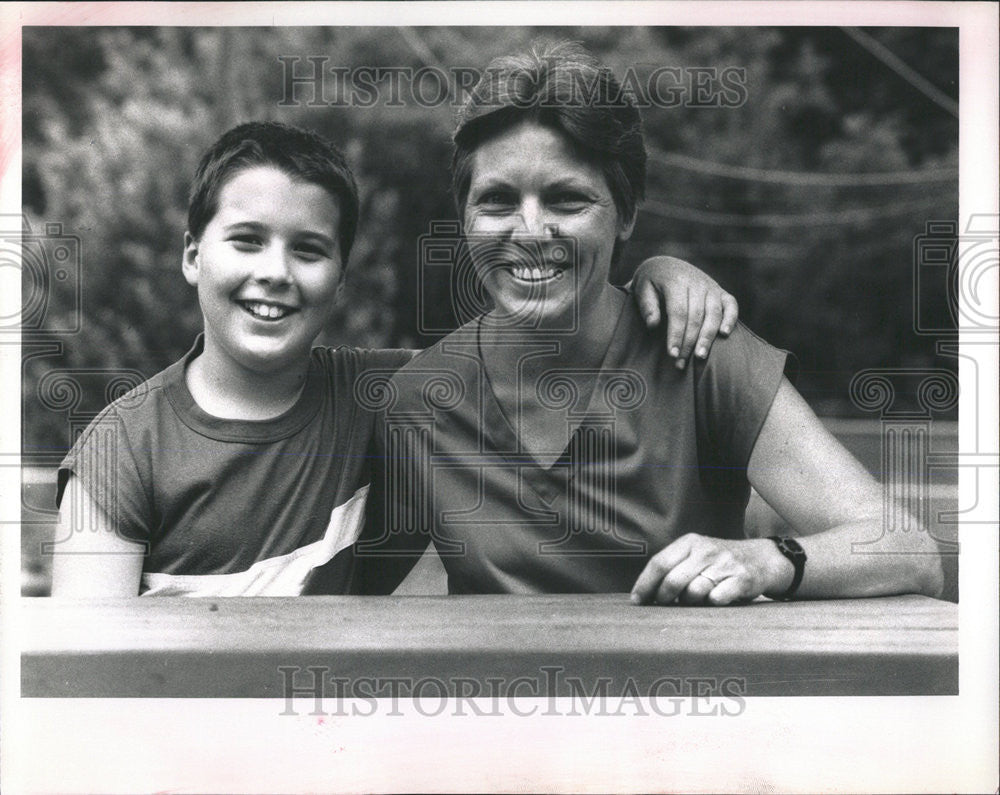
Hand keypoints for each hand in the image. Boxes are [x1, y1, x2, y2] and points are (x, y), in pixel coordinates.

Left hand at [629, 534, 792, 605]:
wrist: (762, 559)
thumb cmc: (719, 562)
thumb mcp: (696, 554)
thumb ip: (674, 567)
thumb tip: (645, 593)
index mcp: (690, 542)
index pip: (659, 563)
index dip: (645, 584)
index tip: (637, 600)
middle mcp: (706, 550)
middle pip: (673, 580)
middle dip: (664, 598)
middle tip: (663, 605)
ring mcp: (725, 564)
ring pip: (694, 592)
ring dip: (689, 602)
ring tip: (694, 600)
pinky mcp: (742, 579)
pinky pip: (717, 599)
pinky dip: (712, 604)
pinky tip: (715, 601)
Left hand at [630, 256, 738, 368]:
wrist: (666, 265)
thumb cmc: (652, 283)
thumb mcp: (642, 289)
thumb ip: (647, 306)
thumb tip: (653, 325)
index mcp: (675, 280)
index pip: (678, 311)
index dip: (676, 334)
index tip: (672, 354)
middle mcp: (696, 282)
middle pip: (696, 316)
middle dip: (689, 342)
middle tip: (681, 363)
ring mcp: (711, 286)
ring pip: (713, 314)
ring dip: (708, 337)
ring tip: (700, 356)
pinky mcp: (720, 291)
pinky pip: (731, 304)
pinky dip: (730, 319)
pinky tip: (724, 335)